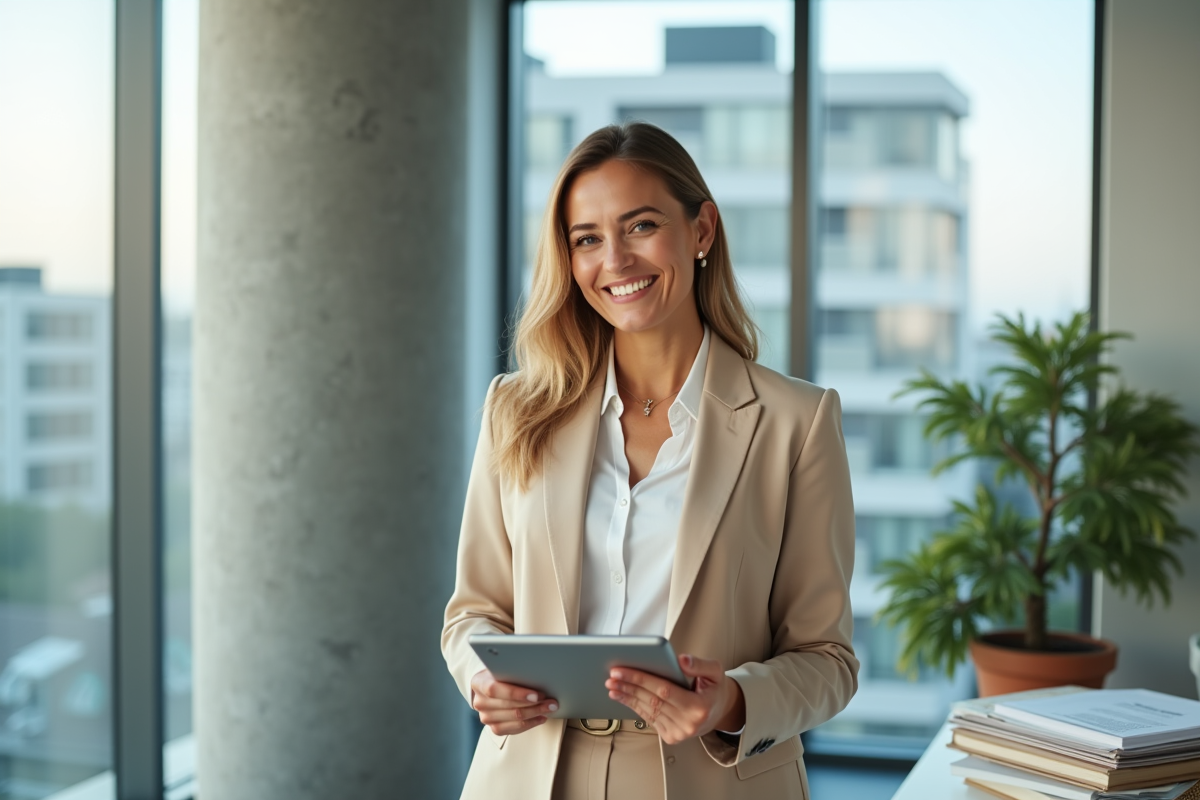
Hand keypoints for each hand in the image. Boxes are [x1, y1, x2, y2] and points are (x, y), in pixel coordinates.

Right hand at [470, 669, 558, 735]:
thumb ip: (514, 671)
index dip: (516, 693)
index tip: (536, 695)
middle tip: (551, 701)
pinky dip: (530, 723)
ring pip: (514, 718)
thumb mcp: (504, 667)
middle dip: (534, 704)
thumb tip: (538, 674)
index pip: (495, 690)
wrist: (491, 686)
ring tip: (549, 708)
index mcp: (479, 683)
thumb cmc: (501, 674)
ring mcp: (486, 717)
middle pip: (509, 706)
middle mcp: (480, 702)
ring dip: (536, 713)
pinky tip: (541, 717)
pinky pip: (514, 729)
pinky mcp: (494, 728)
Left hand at [605, 654, 744, 744]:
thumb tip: (681, 660)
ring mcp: (679, 733)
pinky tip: (624, 696)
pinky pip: (649, 719)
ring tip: (613, 686)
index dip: (640, 679)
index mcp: (699, 706)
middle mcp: (688, 723)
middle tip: (611, 676)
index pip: (663, 690)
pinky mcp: (671, 737)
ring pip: (647, 711)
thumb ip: (700, 664)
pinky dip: (634, 706)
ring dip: (627, 697)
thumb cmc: (714, 689)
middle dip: (628, 687)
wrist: (719, 711)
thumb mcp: (715, 672)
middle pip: (651, 701)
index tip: (621, 671)